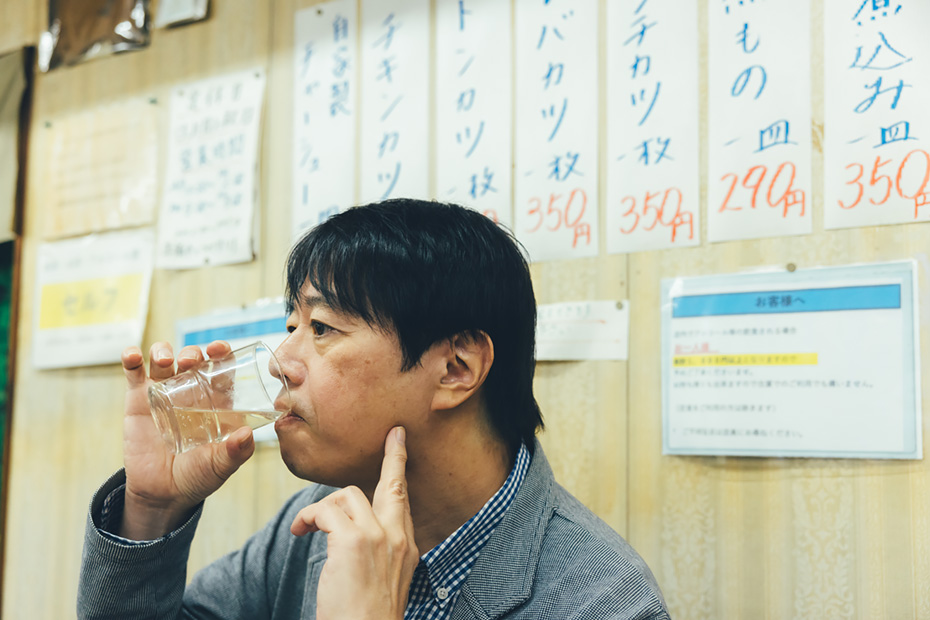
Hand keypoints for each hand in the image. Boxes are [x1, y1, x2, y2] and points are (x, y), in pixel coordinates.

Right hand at [120, 341, 255, 539]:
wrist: (161, 494)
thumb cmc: (197, 477)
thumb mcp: (220, 466)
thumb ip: (235, 453)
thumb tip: (247, 435)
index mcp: (216, 401)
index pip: (221, 368)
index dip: (221, 353)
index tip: (218, 348)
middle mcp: (191, 392)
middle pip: (192, 359)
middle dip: (191, 352)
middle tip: (190, 359)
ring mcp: (164, 393)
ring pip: (163, 360)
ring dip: (163, 351)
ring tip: (164, 360)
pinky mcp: (138, 400)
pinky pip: (134, 374)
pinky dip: (131, 359)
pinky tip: (132, 356)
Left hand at [291, 427, 418, 619]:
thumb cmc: (366, 616)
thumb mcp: (384, 581)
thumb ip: (378, 552)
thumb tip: (353, 533)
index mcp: (407, 549)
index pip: (403, 501)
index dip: (400, 472)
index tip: (400, 445)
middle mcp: (397, 539)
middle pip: (393, 485)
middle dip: (393, 457)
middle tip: (393, 436)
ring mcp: (377, 537)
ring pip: (349, 496)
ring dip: (323, 507)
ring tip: (306, 526)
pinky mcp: (353, 541)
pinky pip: (325, 511)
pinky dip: (308, 517)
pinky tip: (300, 531)